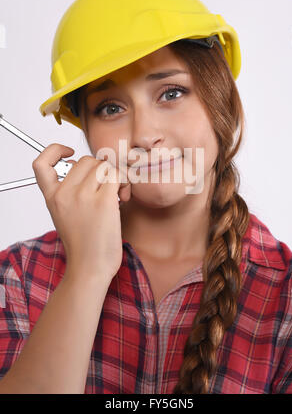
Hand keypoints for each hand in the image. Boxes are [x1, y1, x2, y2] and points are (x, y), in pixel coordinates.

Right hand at [32, 144, 130, 281]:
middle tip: (107, 188)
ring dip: (115, 177)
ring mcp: (84, 196)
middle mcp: (65, 194)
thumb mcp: (66, 215)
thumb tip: (91, 169)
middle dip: (101, 170)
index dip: (54, 151)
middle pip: (87, 160)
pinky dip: (123, 184)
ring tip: (117, 196)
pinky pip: (117, 176)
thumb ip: (72, 191)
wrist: (90, 268)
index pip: (41, 163)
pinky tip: (123, 199)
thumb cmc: (83, 245)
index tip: (69, 153)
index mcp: (53, 197)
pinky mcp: (104, 201)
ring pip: (104, 166)